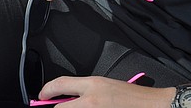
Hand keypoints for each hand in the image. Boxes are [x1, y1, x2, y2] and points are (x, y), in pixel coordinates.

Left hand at [37, 76, 173, 106]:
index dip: (46, 91)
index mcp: (93, 85)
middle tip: (57, 107)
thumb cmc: (131, 96)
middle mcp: (91, 101)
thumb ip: (84, 89)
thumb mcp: (105, 85)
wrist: (149, 106)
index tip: (41, 96)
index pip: (60, 84)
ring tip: (76, 107)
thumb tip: (65, 96)